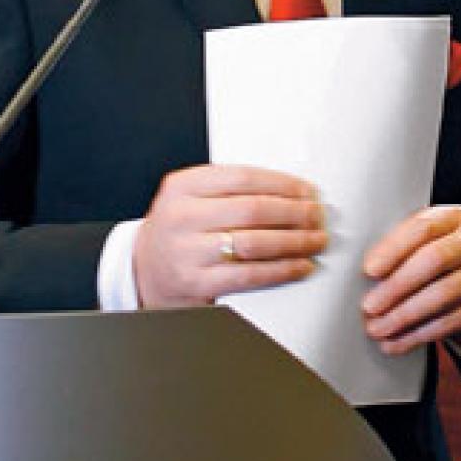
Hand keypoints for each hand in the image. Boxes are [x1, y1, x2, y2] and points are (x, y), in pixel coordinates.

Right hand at [133, 164, 326, 307]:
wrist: (142, 271)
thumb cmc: (177, 232)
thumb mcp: (189, 199)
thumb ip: (227, 190)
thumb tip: (289, 191)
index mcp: (182, 187)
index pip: (243, 177)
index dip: (282, 184)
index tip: (307, 190)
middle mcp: (181, 217)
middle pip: (252, 210)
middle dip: (295, 212)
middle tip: (317, 216)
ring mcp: (188, 252)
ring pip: (255, 243)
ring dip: (295, 241)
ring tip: (315, 239)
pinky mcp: (197, 283)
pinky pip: (250, 275)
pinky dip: (282, 270)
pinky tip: (300, 265)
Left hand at [361, 205, 460, 354]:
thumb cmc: (431, 259)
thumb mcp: (415, 244)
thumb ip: (394, 249)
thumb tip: (359, 275)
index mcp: (451, 217)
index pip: (422, 227)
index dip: (393, 248)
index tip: (369, 270)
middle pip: (434, 260)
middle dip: (396, 287)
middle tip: (369, 307)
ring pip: (443, 294)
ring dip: (404, 315)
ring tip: (377, 329)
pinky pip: (452, 321)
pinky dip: (419, 335)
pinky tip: (397, 342)